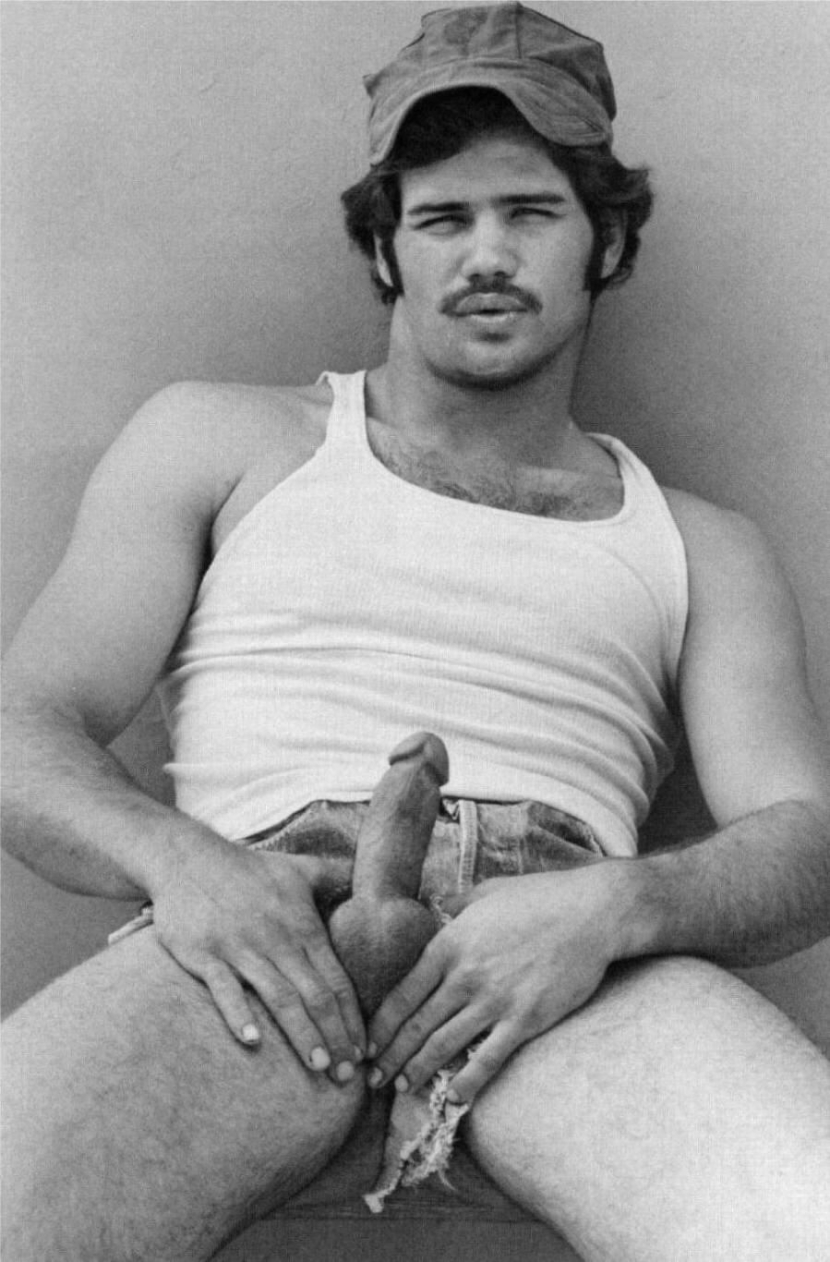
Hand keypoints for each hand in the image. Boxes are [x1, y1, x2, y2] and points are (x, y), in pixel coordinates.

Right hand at [149, 838, 364, 1080]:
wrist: (187, 858)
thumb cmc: (247, 869)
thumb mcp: (298, 867)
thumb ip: (336, 876)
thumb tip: (370, 877)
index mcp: (302, 925)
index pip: (336, 978)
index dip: (352, 1017)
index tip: (363, 1050)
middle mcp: (277, 939)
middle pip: (314, 994)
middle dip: (334, 1036)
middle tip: (347, 1075)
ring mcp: (241, 948)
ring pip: (279, 997)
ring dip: (301, 1033)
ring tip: (317, 1066)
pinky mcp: (206, 954)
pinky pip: (225, 988)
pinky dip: (240, 1015)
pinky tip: (253, 1042)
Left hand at [368, 866, 622, 1103]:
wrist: (590, 912)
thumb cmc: (539, 896)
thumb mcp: (487, 891)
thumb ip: (456, 902)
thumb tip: (438, 903)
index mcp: (450, 944)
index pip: (402, 994)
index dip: (381, 1026)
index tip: (368, 1045)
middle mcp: (464, 975)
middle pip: (416, 1026)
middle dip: (391, 1056)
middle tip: (374, 1078)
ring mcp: (494, 1000)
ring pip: (443, 1045)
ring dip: (418, 1070)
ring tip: (402, 1088)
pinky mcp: (525, 1019)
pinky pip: (488, 1058)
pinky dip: (468, 1082)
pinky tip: (454, 1097)